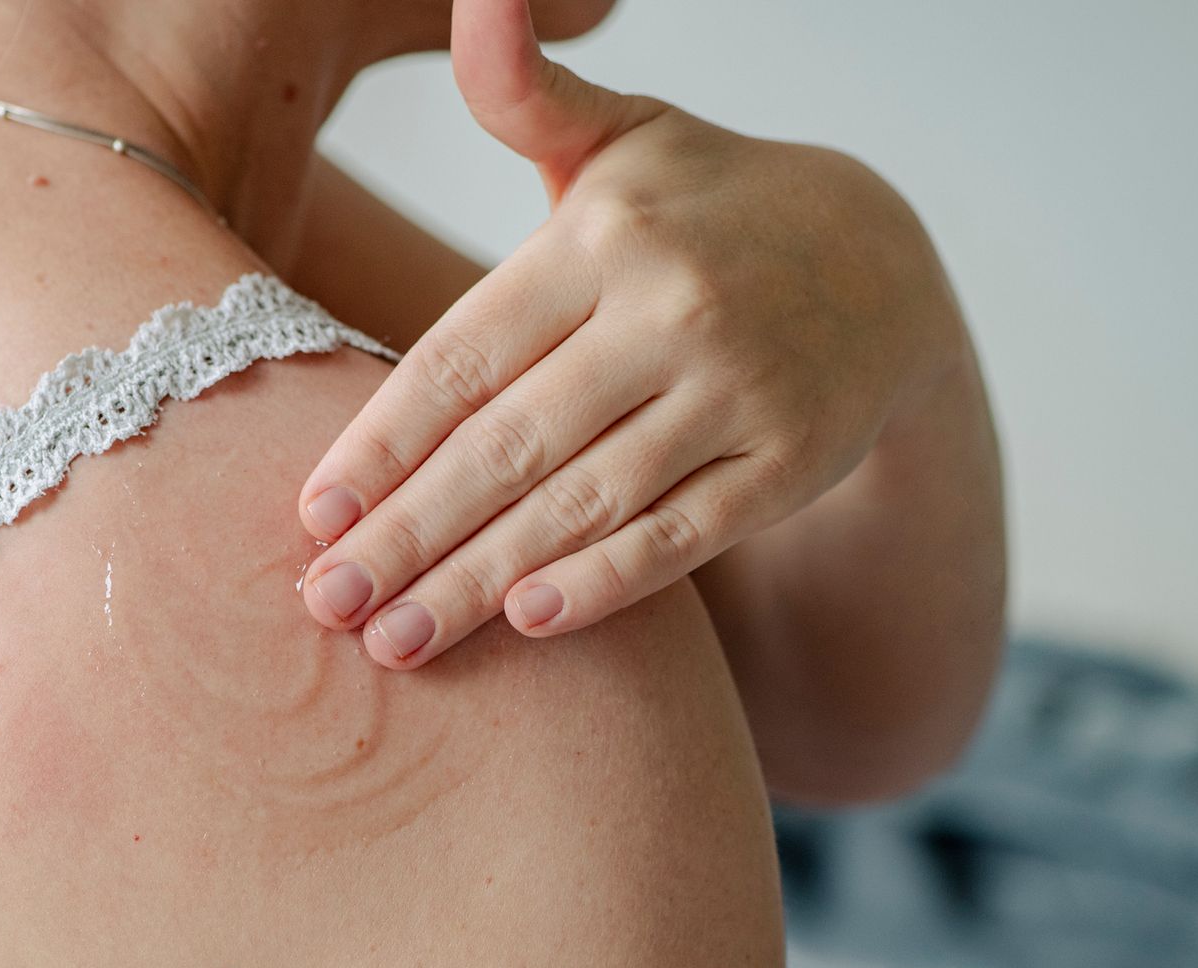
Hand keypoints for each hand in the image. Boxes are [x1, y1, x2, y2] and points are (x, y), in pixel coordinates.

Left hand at [296, 0, 934, 667]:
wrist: (885, 262)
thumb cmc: (708, 207)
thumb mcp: (622, 140)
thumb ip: (525, 94)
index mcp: (606, 234)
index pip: (465, 355)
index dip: (381, 441)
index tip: (313, 514)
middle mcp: (671, 308)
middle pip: (508, 443)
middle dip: (408, 535)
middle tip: (325, 606)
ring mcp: (739, 390)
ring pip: (585, 500)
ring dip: (482, 580)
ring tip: (396, 643)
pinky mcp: (791, 461)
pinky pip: (683, 533)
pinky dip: (607, 581)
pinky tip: (528, 623)